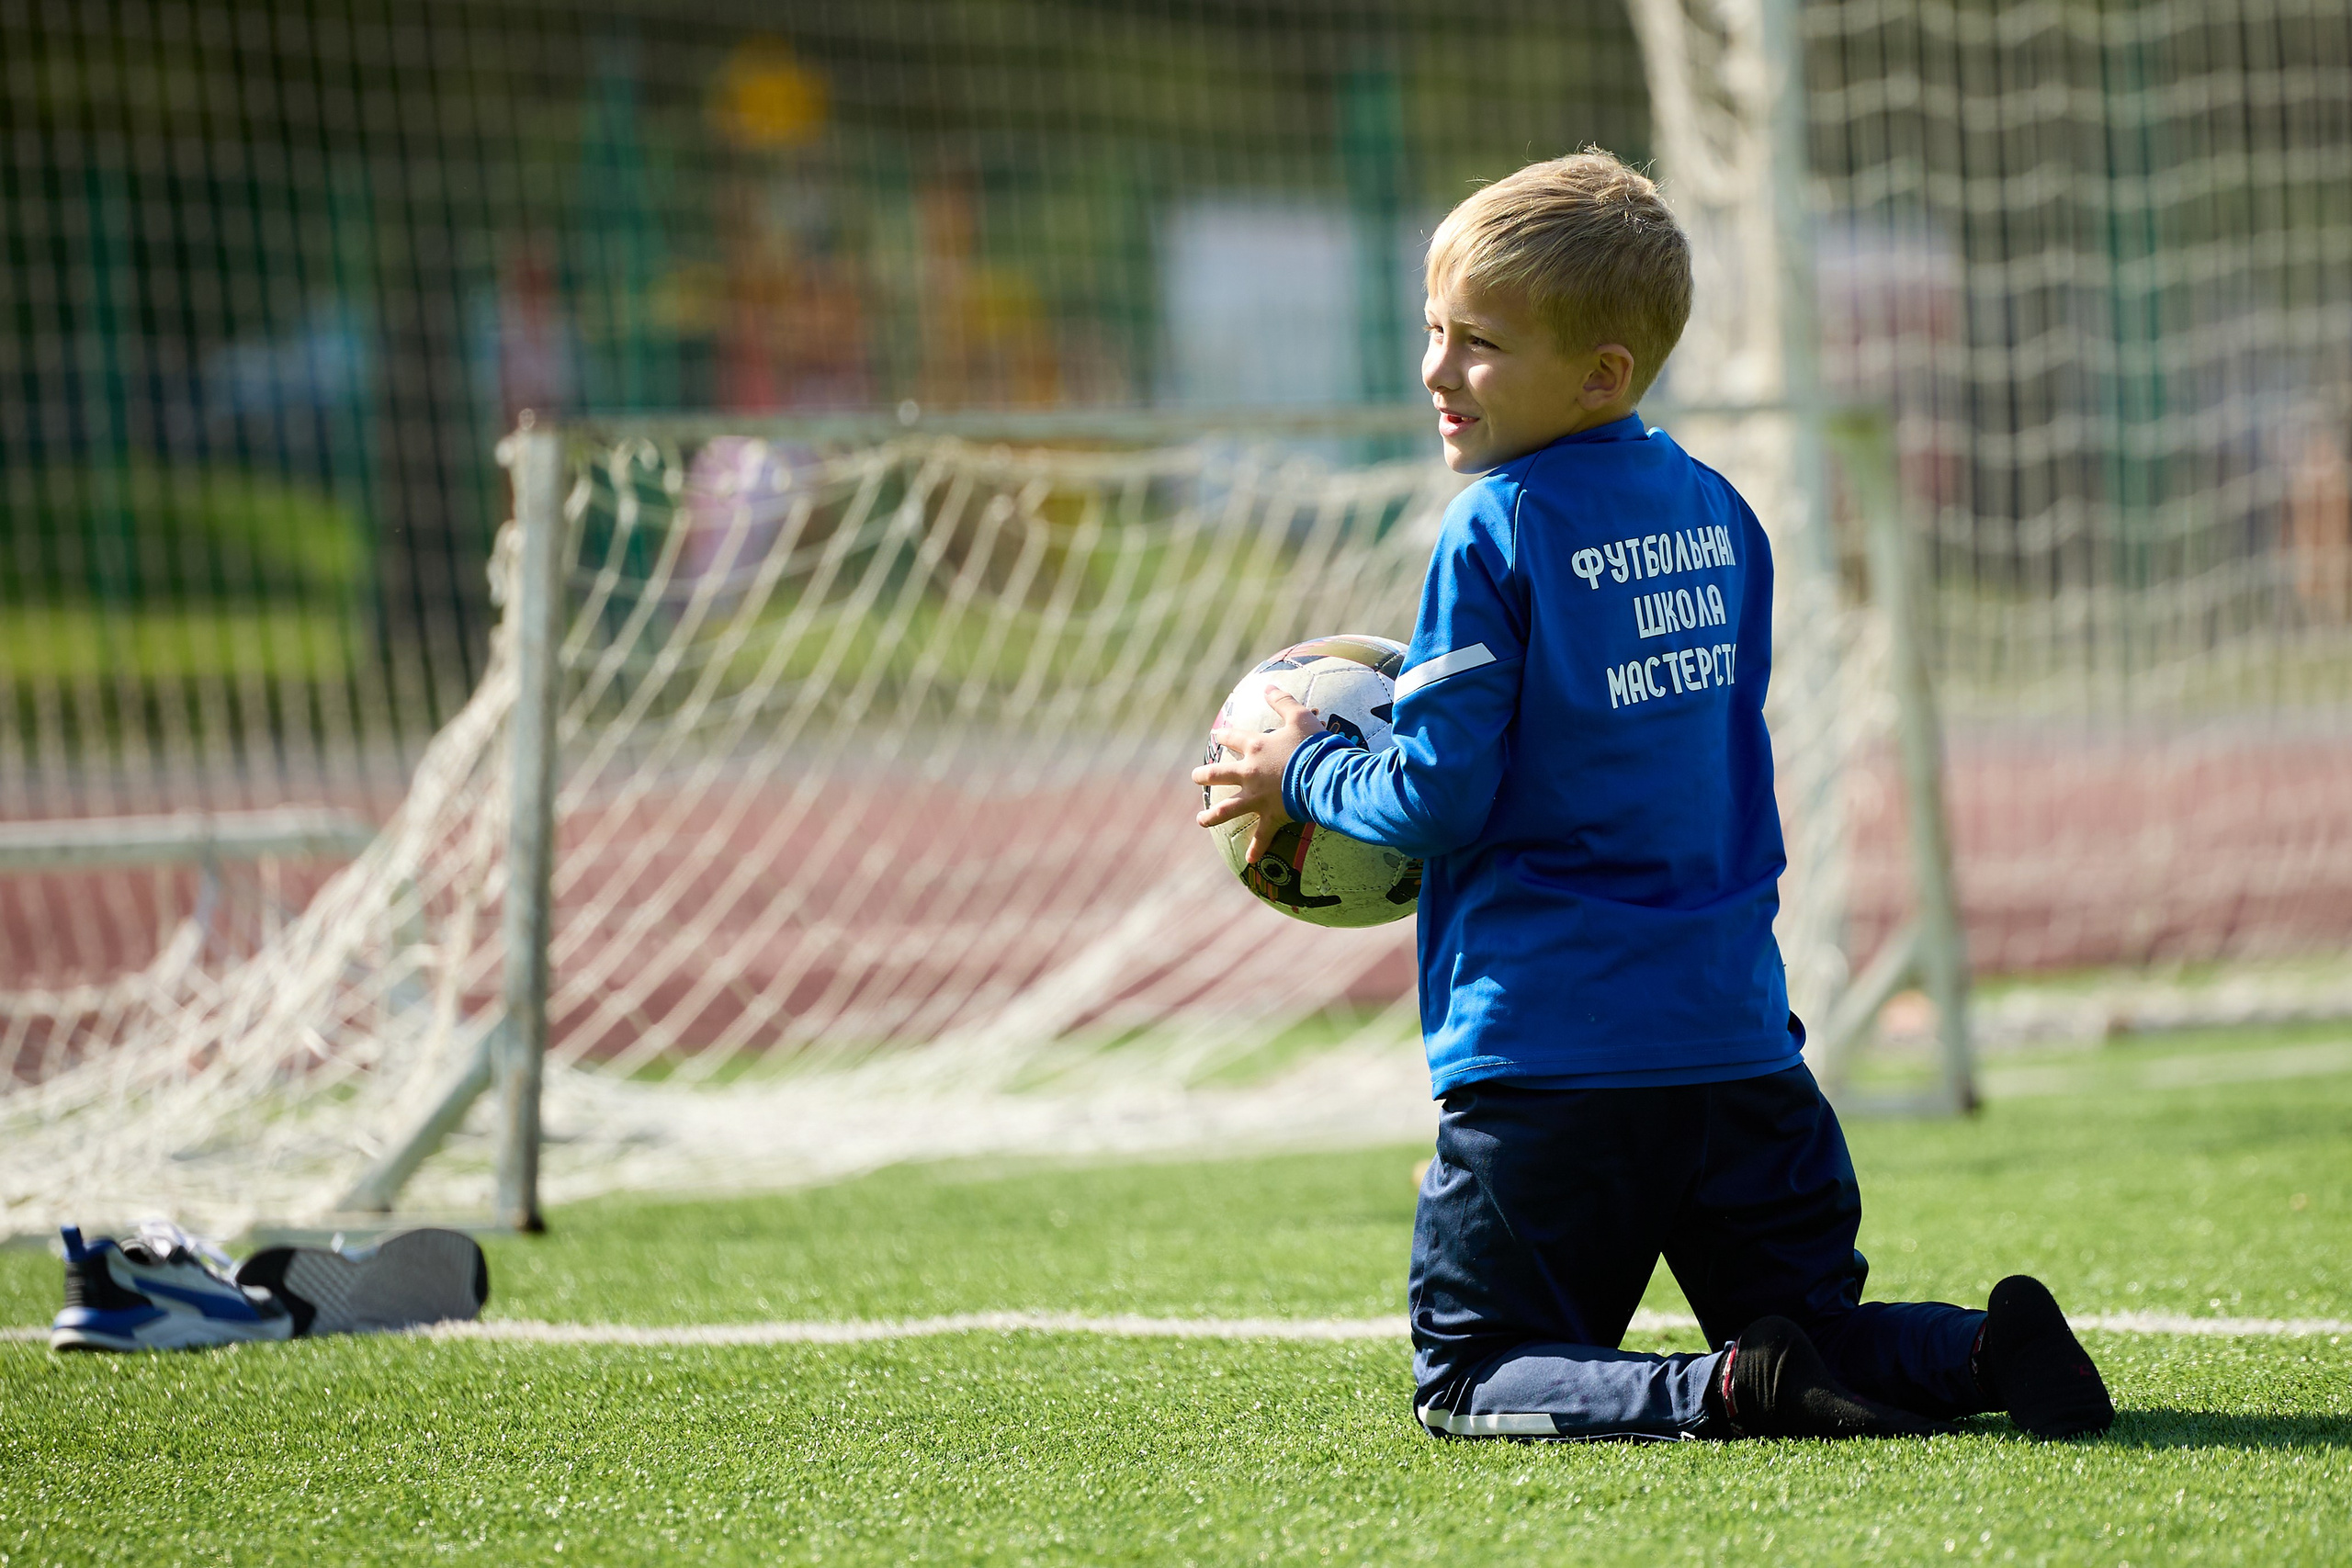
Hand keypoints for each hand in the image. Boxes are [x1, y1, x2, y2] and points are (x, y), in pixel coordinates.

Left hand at [1191, 686, 1327, 865]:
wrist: (1323, 775)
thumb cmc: (1313, 745)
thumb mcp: (1300, 717)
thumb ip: (1282, 701)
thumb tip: (1267, 684)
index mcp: (1256, 747)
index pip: (1233, 738)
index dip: (1224, 735)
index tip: (1216, 735)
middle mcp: (1250, 773)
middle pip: (1218, 774)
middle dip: (1204, 776)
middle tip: (1195, 777)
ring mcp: (1257, 797)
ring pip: (1227, 808)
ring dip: (1212, 816)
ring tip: (1200, 821)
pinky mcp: (1271, 815)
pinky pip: (1261, 836)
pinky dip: (1256, 848)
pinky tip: (1248, 860)